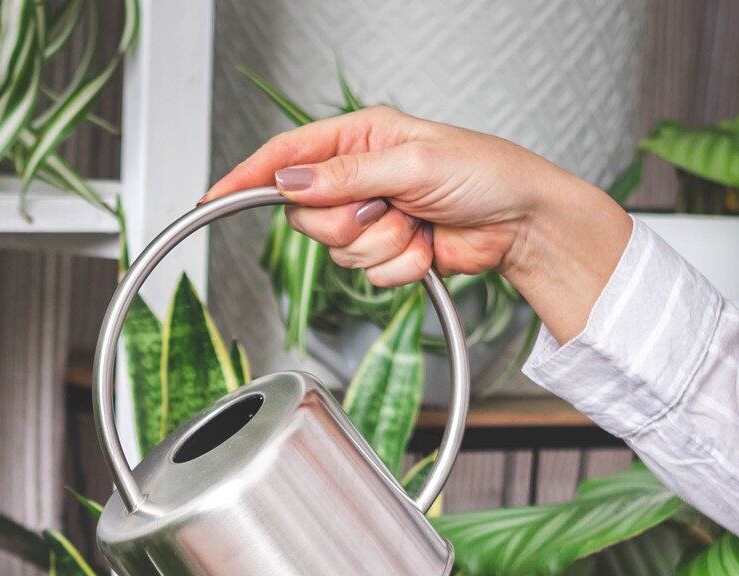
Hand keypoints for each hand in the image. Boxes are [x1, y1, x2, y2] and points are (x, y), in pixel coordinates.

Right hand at [207, 106, 634, 341]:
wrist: (523, 224)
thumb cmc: (485, 174)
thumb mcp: (413, 164)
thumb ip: (347, 176)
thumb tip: (292, 184)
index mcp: (361, 137)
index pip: (289, 156)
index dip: (249, 177)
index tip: (215, 196)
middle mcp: (360, 177)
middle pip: (307, 215)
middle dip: (346, 222)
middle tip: (386, 209)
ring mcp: (373, 217)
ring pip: (337, 251)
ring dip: (382, 246)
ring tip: (417, 225)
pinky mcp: (388, 253)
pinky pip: (368, 274)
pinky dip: (400, 267)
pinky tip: (427, 247)